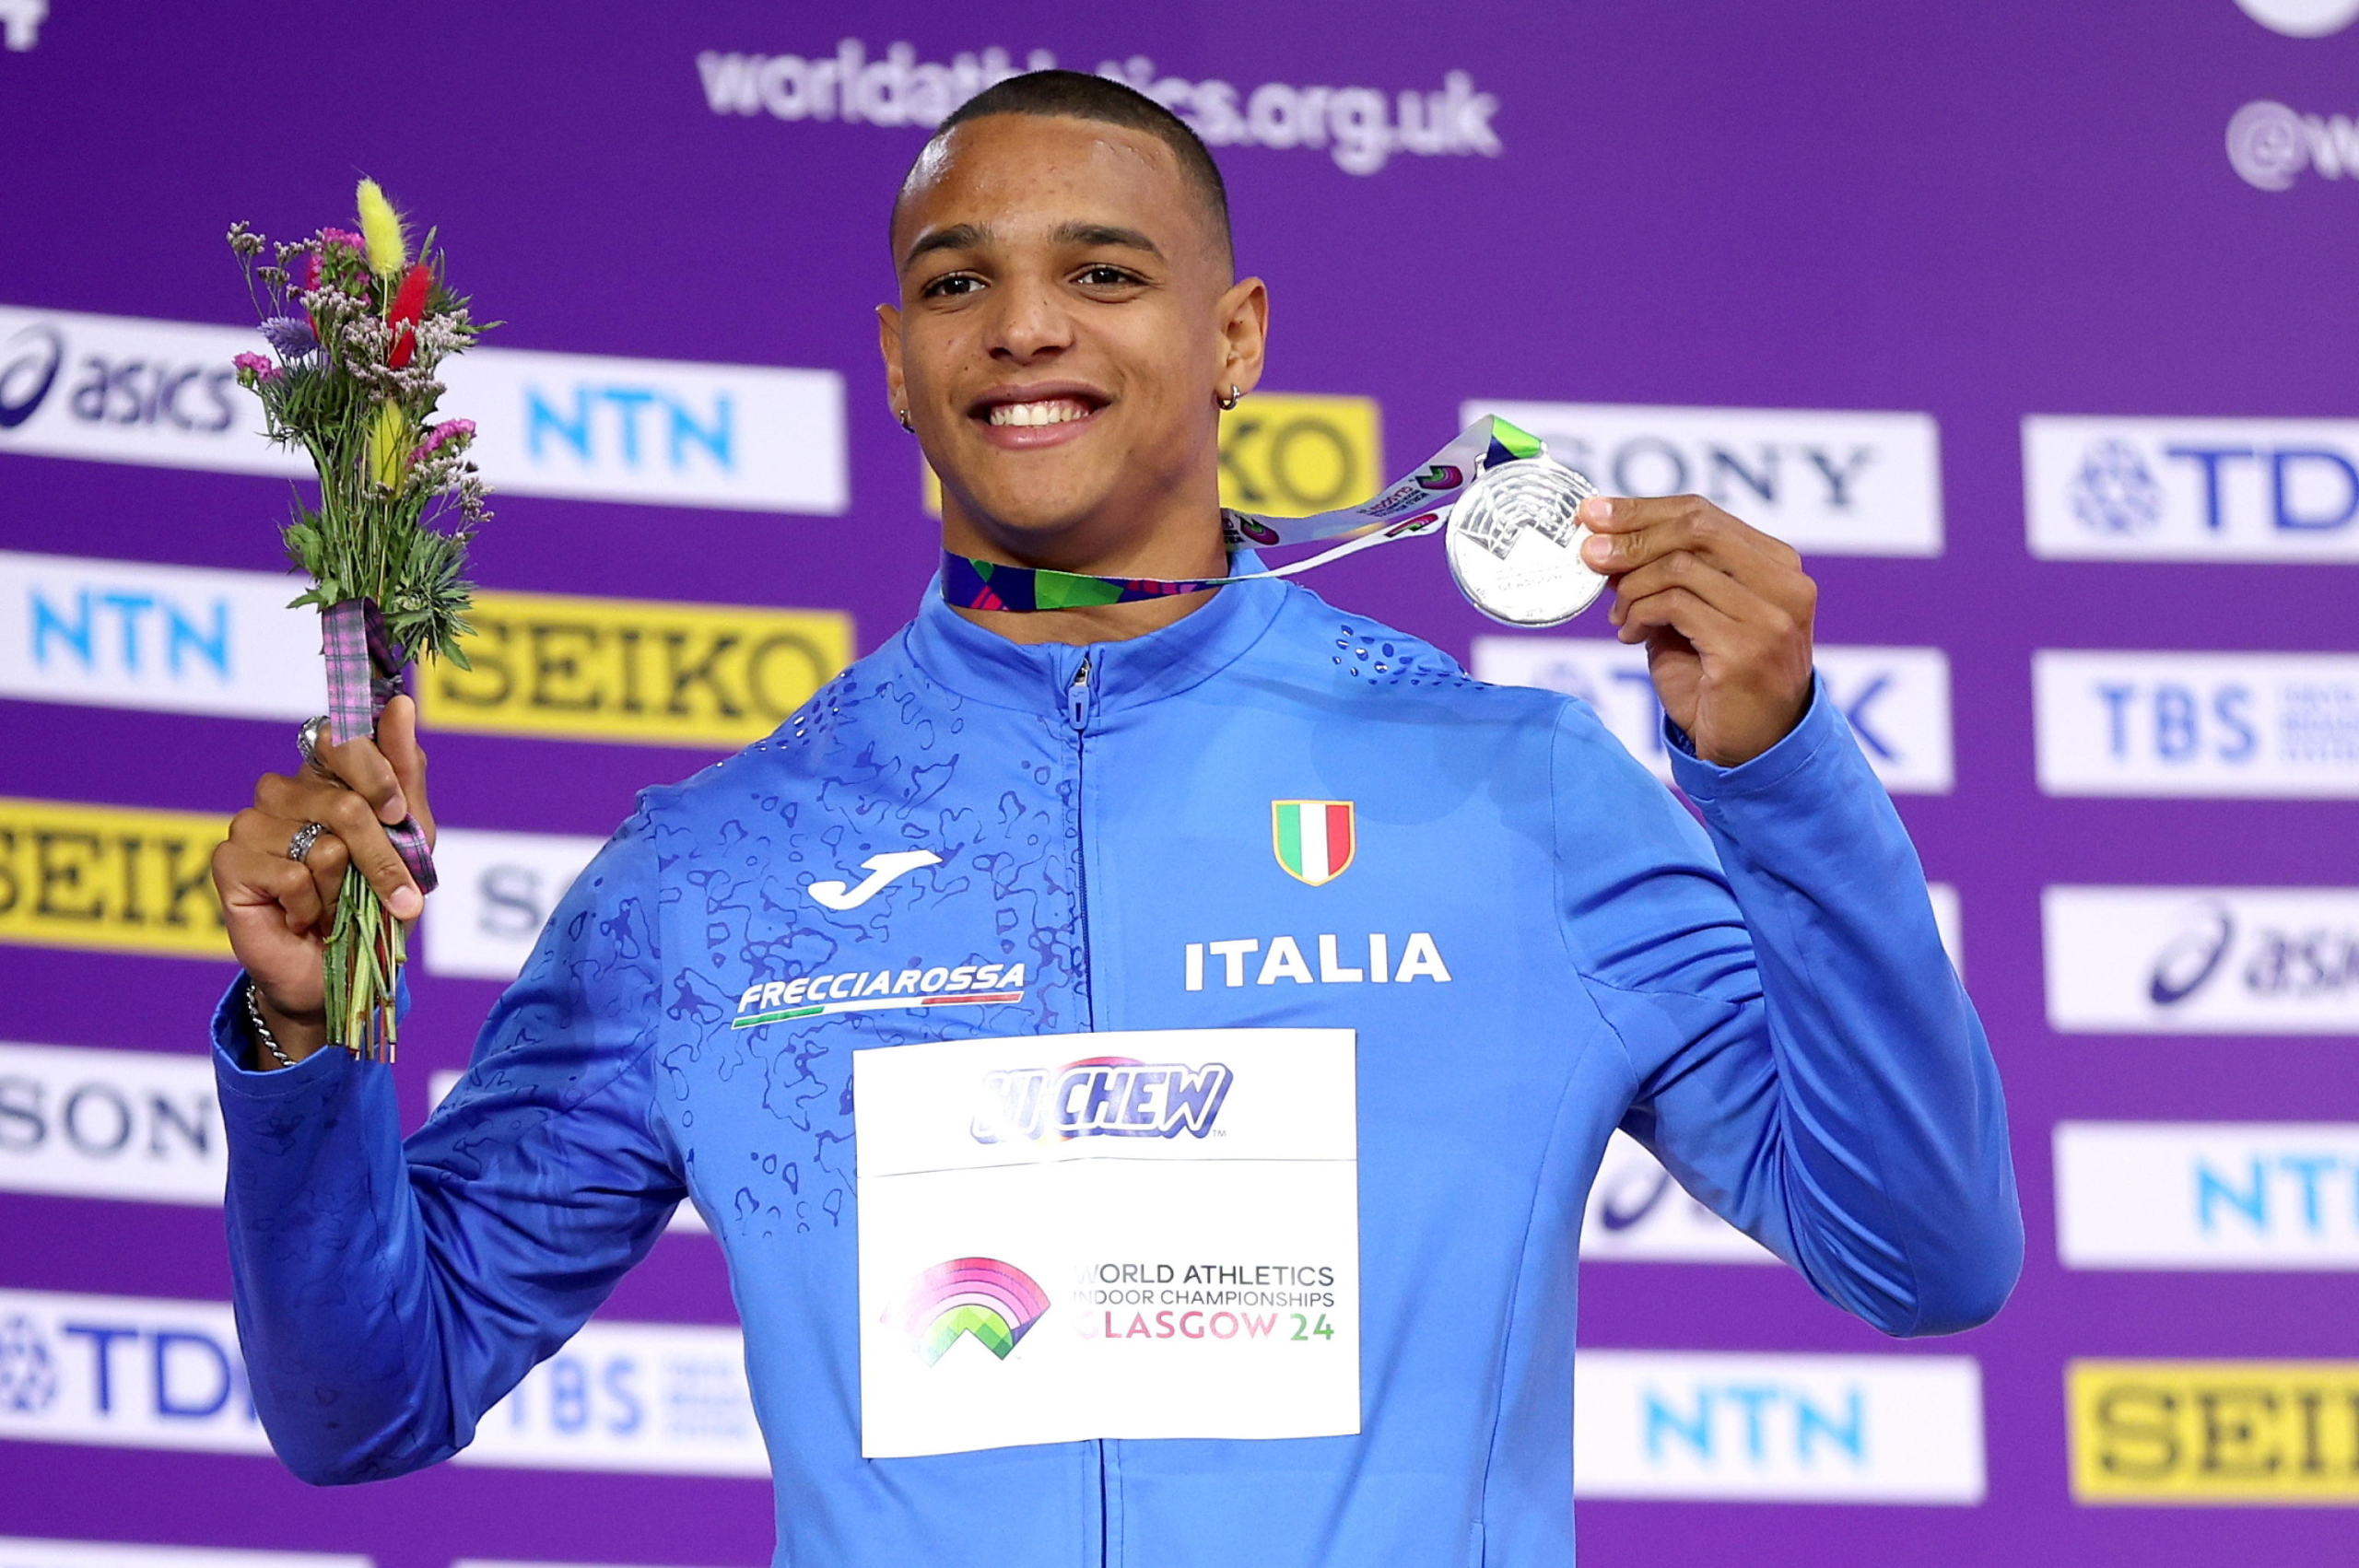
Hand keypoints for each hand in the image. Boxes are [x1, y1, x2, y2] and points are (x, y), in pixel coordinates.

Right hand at [209, 695, 434, 1061]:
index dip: (374, 772)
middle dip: (380, 857)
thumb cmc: (375, 901)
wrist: (343, 972)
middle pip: (343, 802)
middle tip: (396, 895)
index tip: (396, 813)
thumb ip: (405, 770)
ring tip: (334, 905)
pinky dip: (312, 905)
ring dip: (344, 889)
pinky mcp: (229, 863)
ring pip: (321, 843)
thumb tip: (401, 702)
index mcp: (324, 776)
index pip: (340, 737)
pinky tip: (303, 916)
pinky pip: (290, 874)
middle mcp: (281, 792)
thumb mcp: (411, 837)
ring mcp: (250, 825)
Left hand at [1578, 495, 1815, 767]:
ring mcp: (1771, 615)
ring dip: (1631, 588)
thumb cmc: (1718, 684)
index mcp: (1778, 565)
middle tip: (1588, 554)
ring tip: (1618, 616)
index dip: (1642, 510)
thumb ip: (1661, 578)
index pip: (1703, 514)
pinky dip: (1639, 614)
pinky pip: (1674, 605)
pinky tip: (1630, 635)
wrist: (1752, 751)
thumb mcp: (1688, 619)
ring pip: (1678, 566)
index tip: (1593, 513)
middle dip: (1629, 536)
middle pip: (1693, 529)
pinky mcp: (1746, 647)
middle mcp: (1785, 583)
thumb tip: (1604, 542)